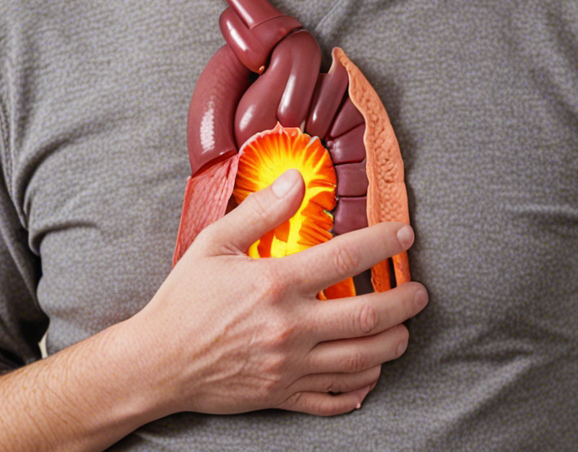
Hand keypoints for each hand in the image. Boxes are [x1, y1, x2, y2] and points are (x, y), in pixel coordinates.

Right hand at [128, 169, 427, 417]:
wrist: (157, 362)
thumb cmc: (184, 300)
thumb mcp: (215, 244)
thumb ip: (260, 211)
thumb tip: (296, 180)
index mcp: (276, 284)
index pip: (347, 257)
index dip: (384, 243)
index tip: (404, 234)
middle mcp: (291, 327)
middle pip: (369, 316)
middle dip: (405, 303)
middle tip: (420, 292)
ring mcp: (290, 367)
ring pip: (361, 360)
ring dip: (391, 344)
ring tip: (403, 330)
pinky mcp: (283, 395)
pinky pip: (334, 398)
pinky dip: (359, 387)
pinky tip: (369, 373)